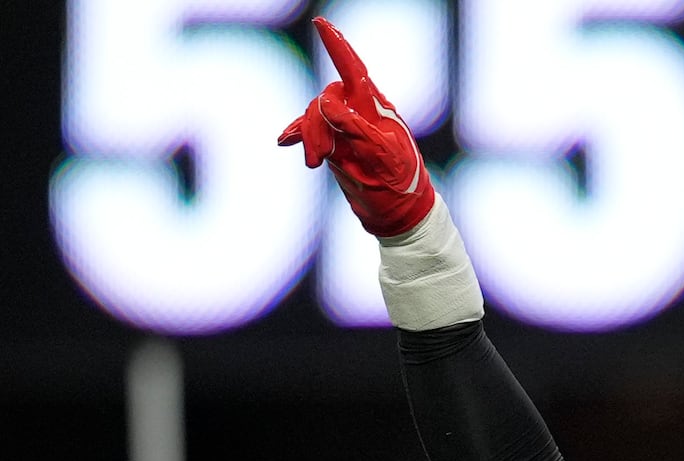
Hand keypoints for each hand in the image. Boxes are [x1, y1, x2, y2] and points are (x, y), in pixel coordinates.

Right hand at [278, 18, 434, 236]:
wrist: (398, 214)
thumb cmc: (399, 183)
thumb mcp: (381, 155)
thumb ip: (354, 127)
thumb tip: (326, 105)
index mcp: (376, 108)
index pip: (353, 69)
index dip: (337, 46)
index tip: (322, 24)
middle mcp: (359, 113)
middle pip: (325, 99)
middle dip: (315, 124)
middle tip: (319, 158)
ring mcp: (345, 129)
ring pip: (314, 116)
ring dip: (309, 136)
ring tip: (313, 163)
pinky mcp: (335, 145)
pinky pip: (309, 131)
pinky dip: (297, 134)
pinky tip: (285, 141)